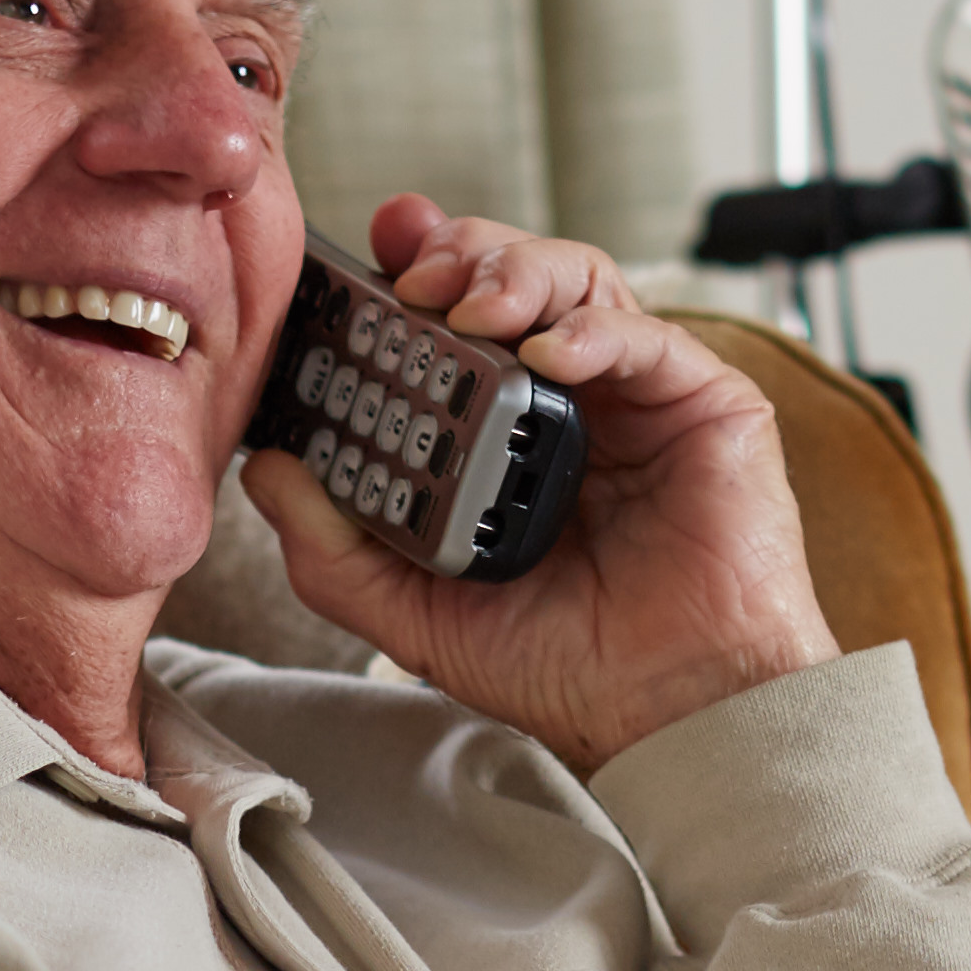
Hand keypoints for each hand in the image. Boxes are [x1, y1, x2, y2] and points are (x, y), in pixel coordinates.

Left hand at [239, 193, 838, 770]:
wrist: (664, 716)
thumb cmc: (559, 668)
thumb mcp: (412, 614)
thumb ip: (333, 548)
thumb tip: (267, 468)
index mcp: (499, 435)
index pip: (449, 323)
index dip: (410, 272)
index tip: (368, 257)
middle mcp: (566, 402)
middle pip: (510, 278)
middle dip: (458, 254)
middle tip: (417, 278)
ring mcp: (635, 398)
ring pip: (578, 282)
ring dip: (517, 273)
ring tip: (476, 310)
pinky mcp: (703, 405)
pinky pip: (646, 337)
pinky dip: (592, 331)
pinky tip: (551, 356)